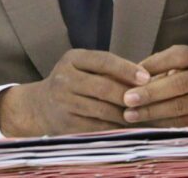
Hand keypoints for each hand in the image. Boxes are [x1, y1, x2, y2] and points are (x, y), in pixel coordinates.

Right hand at [0, 49, 150, 136]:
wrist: (38, 107)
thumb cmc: (71, 82)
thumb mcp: (82, 66)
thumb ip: (107, 69)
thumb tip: (143, 77)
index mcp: (72, 59)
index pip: (103, 61)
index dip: (126, 69)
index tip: (146, 77)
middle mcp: (65, 79)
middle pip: (104, 87)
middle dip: (129, 95)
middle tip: (149, 99)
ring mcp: (64, 103)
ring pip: (103, 110)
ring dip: (126, 114)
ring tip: (143, 114)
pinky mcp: (66, 125)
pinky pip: (97, 127)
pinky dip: (115, 128)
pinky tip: (128, 127)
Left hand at [121, 45, 187, 128]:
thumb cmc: (183, 75)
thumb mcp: (173, 62)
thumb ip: (155, 66)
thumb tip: (129, 77)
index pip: (177, 56)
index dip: (154, 64)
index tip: (132, 73)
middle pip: (179, 84)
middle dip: (151, 93)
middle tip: (127, 98)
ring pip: (179, 107)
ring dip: (152, 112)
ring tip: (131, 114)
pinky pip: (182, 124)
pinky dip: (161, 125)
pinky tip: (144, 124)